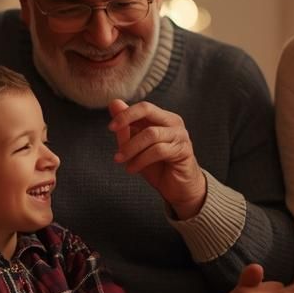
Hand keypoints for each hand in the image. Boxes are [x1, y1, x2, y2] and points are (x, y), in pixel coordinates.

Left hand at [108, 99, 207, 218]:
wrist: (178, 189)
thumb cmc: (158, 167)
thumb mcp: (136, 147)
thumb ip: (126, 127)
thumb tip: (114, 103)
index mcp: (163, 118)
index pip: (143, 107)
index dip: (125, 113)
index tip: (110, 127)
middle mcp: (173, 122)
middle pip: (148, 109)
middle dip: (126, 119)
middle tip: (112, 132)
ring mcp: (180, 136)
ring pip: (151, 133)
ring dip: (131, 147)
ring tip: (120, 160)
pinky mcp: (183, 151)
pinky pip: (158, 151)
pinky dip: (141, 160)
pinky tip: (132, 169)